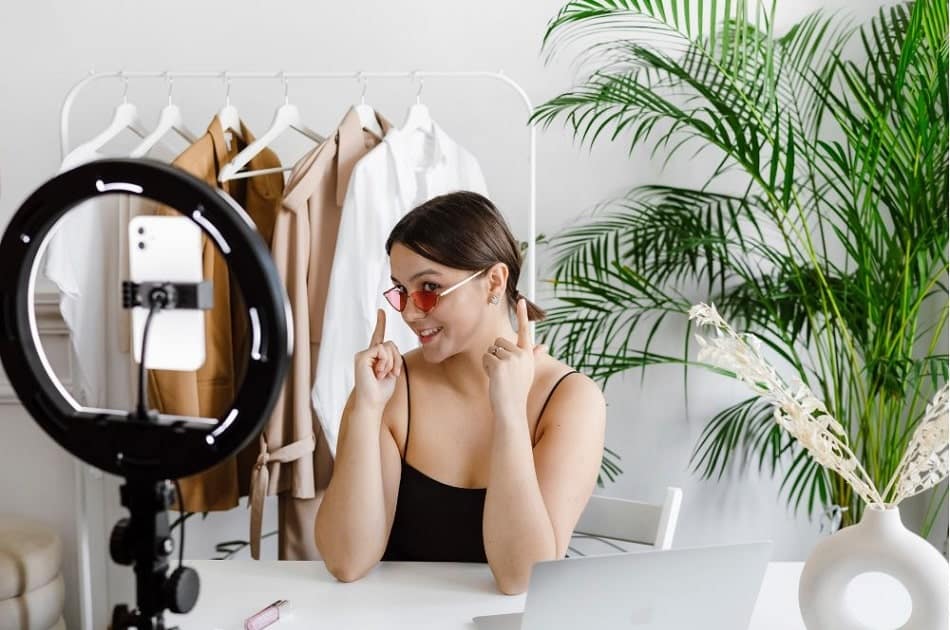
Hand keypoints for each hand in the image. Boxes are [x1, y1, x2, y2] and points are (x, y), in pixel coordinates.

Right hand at [353, 309, 400, 411]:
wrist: (372, 403)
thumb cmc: (382, 391)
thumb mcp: (392, 370)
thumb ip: (392, 356)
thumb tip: (390, 346)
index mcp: (375, 357)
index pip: (378, 336)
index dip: (380, 323)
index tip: (381, 310)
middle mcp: (367, 354)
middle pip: (391, 344)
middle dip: (396, 359)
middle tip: (390, 373)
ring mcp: (363, 355)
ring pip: (387, 347)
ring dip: (391, 363)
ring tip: (382, 374)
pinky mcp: (362, 357)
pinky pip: (381, 350)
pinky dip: (385, 362)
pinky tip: (378, 372)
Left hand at [483, 299, 546, 421]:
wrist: (511, 408)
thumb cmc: (516, 390)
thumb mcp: (527, 370)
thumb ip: (534, 355)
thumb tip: (544, 346)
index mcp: (528, 354)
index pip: (524, 330)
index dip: (522, 314)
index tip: (521, 300)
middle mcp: (522, 354)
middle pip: (498, 341)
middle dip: (496, 354)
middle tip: (503, 372)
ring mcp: (511, 358)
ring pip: (490, 349)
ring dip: (490, 362)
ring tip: (499, 376)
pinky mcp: (500, 364)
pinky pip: (485, 357)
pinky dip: (486, 368)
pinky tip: (494, 379)